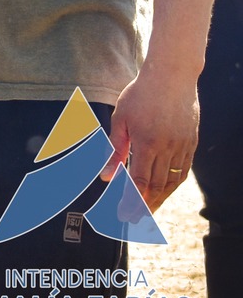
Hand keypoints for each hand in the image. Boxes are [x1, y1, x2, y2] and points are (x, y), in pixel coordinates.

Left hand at [108, 67, 199, 210]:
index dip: (132, 202)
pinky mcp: (192, 143)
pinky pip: (183, 170)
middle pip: (157, 186)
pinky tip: (164, 191)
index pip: (139, 181)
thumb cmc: (141, 94)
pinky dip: (173, 184)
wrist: (172, 76)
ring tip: (148, 211)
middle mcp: (168, 148)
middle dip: (144, 206)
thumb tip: (106, 176)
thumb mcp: (121, 118)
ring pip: (172, 181)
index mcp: (148, 143)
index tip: (123, 216)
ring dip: (159, 199)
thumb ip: (114, 149)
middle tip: (135, 221)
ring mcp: (183, 146)